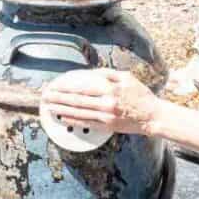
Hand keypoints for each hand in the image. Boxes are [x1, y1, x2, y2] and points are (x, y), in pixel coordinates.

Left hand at [40, 70, 159, 135]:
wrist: (153, 115)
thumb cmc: (140, 95)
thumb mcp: (126, 77)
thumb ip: (107, 74)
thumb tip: (88, 73)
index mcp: (110, 88)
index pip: (82, 86)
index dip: (65, 86)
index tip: (54, 85)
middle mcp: (106, 102)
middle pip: (76, 100)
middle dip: (58, 98)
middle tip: (45, 96)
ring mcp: (106, 115)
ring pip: (78, 112)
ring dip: (61, 109)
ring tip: (49, 106)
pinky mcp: (107, 126)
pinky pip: (86, 122)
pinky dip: (72, 120)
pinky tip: (62, 117)